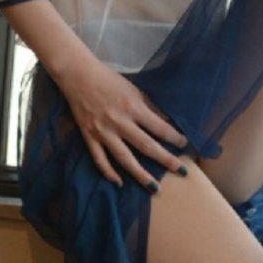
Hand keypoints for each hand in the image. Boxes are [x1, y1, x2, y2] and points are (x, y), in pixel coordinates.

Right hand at [53, 53, 190, 190]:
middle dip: (166, 160)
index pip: (159, 127)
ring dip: (141, 174)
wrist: (78, 75)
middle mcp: (119, 122)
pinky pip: (100, 159)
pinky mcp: (89, 137)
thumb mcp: (134, 89)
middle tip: (182, 171)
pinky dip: (109, 173)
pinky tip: (120, 182)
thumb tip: (167, 122)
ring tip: (155, 188)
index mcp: (133, 107)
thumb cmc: (109, 79)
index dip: (174, 137)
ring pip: (124, 158)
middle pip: (146, 146)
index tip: (184, 144)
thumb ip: (149, 107)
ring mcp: (103, 132)